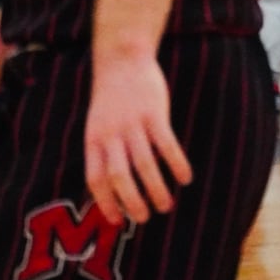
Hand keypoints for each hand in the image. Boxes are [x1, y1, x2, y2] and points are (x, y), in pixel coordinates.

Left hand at [84, 54, 192, 224]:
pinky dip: (177, 164)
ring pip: (145, 164)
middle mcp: (112, 135)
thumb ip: (103, 150)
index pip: (97, 179)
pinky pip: (167, 144)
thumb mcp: (97, 123)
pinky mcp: (154, 113)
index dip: (107, 203)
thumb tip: (111, 184)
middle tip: (146, 217)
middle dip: (133, 202)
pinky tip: (185, 177)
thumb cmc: (111, 96)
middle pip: (120, 176)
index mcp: (94, 140)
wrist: (122, 59)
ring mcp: (133, 124)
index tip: (119, 221)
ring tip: (166, 205)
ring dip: (157, 189)